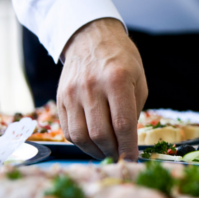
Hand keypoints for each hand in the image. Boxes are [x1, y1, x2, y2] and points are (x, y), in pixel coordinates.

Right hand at [57, 18, 147, 159]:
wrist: (90, 37)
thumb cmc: (121, 60)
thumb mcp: (138, 80)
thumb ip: (134, 111)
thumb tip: (127, 141)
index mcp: (116, 80)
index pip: (122, 124)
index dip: (128, 147)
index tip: (133, 160)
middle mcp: (92, 87)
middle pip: (100, 133)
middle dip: (113, 152)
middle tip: (120, 157)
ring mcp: (72, 93)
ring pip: (81, 136)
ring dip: (95, 151)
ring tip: (107, 153)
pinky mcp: (60, 98)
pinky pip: (68, 130)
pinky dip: (81, 143)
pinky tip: (92, 143)